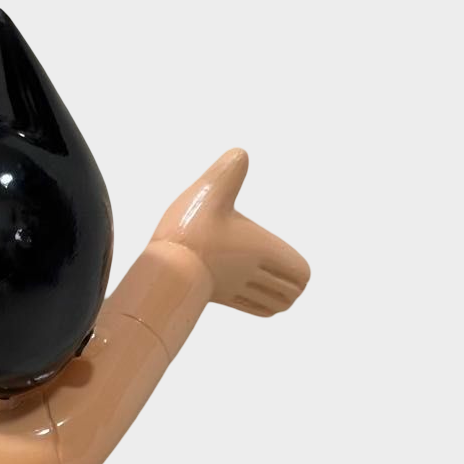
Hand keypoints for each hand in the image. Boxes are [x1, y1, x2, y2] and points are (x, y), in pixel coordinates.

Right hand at [153, 148, 308, 316]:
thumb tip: (240, 154)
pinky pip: (250, 309)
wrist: (163, 271)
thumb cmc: (188, 231)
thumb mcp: (210, 190)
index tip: (297, 267)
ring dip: (277, 298)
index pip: (299, 272)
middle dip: (292, 287)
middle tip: (290, 276)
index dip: (301, 272)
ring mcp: (234, 288)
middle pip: (288, 294)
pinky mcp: (216, 298)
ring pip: (271, 305)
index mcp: (262, 250)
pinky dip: (261, 307)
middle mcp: (252, 273)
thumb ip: (227, 171)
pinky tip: (256, 295)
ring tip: (274, 286)